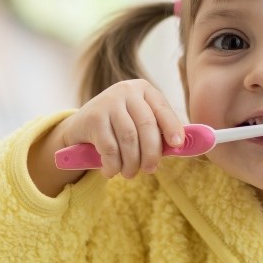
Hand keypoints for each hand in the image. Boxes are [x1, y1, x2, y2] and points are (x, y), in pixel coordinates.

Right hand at [50, 79, 185, 178]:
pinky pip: (110, 148)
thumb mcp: (139, 122)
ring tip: (130, 173)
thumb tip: (183, 147)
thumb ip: (159, 131)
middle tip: (150, 170)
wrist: (79, 126)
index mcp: (143, 89)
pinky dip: (113, 165)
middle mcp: (126, 91)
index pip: (162, 108)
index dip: (172, 127)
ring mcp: (108, 102)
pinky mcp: (93, 118)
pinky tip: (112, 171)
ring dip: (132, 162)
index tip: (177, 145)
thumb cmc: (118, 127)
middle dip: (151, 152)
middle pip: (147, 125)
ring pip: (129, 138)